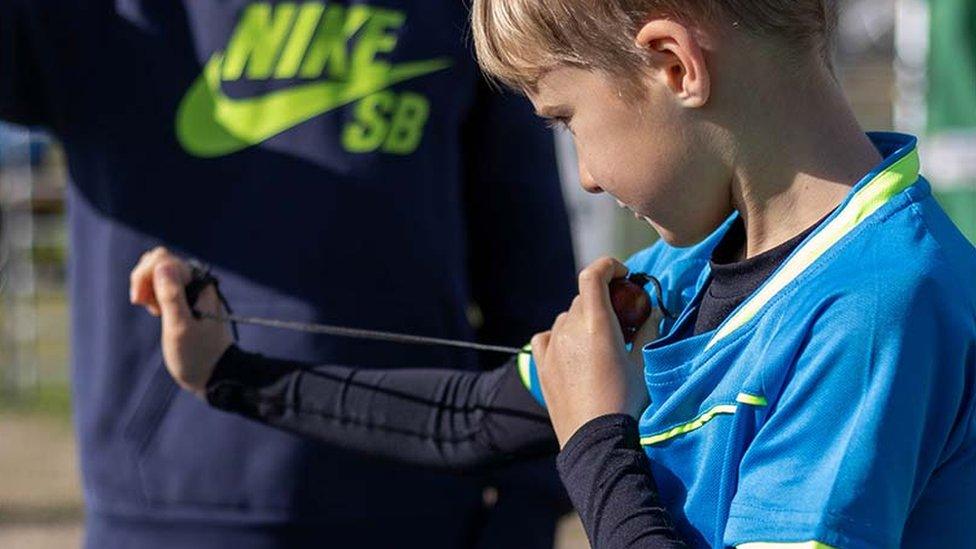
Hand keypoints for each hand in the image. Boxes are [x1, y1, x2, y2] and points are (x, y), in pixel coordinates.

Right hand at [129, 247, 232, 397]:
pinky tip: (158, 313)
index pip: (162, 259)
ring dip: (148, 288)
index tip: (139, 302)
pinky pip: (164, 285)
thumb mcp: (180, 328)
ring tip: (155, 312)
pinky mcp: (187, 300)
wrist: (215, 374)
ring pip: (160, 272)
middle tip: (145, 306)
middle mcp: (197, 282)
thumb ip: (171, 296)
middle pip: (160, 261)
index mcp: (198, 284)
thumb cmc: (197, 355)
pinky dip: (155, 296)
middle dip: (145, 280)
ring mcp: (192, 290)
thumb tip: (162, 264)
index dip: (144, 276)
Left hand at [532, 257, 658, 447]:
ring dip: (582, 320)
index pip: (593, 275)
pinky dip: (559, 336)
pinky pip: (547, 337)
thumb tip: (651, 311)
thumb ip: (646, 331)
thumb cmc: (625, 403)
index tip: (623, 275)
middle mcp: (569, 330)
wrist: (595, 440)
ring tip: (599, 343)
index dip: (608, 266)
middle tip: (621, 319)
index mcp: (596, 325)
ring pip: (565, 317)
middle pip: (583, 298)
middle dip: (602, 300)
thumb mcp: (643, 365)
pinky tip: (572, 350)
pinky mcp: (541, 364)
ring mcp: (552, 347)